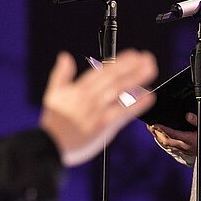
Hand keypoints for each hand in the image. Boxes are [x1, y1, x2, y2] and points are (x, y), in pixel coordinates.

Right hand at [39, 50, 156, 166]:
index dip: (120, 61)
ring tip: (150, 70)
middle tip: (147, 58)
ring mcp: (98, 111)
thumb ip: (61, 74)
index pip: (102, 71)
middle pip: (114, 78)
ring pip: (120, 91)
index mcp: (79, 89)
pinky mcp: (104, 126)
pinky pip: (123, 112)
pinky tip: (149, 96)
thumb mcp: (53, 94)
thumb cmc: (53, 123)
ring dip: (136, 79)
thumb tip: (64, 56)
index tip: (133, 54)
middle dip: (132, 66)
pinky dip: (136, 104)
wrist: (50, 145)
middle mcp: (90, 97)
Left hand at [148, 113, 200, 159]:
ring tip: (154, 131)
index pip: (172, 134)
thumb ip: (196, 120)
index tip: (154, 124)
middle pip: (167, 141)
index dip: (162, 129)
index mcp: (190, 140)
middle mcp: (186, 146)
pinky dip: (166, 142)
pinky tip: (164, 138)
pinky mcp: (188, 150)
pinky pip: (174, 147)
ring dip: (160, 138)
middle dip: (157, 133)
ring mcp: (186, 150)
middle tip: (150, 126)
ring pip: (169, 145)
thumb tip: (187, 115)